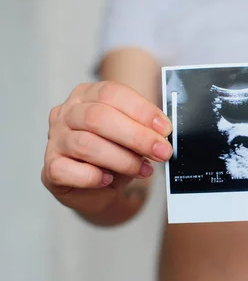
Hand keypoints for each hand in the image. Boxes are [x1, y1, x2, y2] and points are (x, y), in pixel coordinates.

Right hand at [41, 81, 172, 213]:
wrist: (97, 187)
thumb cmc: (115, 154)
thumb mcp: (133, 137)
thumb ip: (145, 130)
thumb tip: (163, 135)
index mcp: (88, 95)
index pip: (112, 93)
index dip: (142, 111)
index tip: (165, 129)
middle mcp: (67, 113)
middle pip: (98, 118)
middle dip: (137, 137)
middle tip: (161, 152)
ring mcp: (55, 140)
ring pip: (86, 145)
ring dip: (122, 159)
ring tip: (143, 169)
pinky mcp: (50, 168)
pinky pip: (67, 171)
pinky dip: (92, 177)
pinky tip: (108, 179)